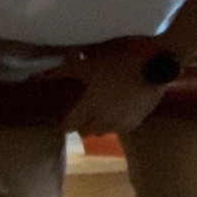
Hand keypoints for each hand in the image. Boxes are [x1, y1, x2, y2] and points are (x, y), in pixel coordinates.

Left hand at [44, 37, 170, 135]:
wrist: (154, 69)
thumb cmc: (118, 65)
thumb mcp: (89, 65)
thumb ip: (64, 71)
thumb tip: (42, 75)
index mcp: (89, 108)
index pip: (68, 126)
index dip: (63, 123)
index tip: (62, 117)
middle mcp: (103, 121)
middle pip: (84, 131)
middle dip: (81, 123)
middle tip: (82, 110)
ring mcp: (120, 125)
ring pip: (102, 132)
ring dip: (97, 124)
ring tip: (100, 109)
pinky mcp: (135, 123)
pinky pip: (118, 129)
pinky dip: (114, 123)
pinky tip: (117, 109)